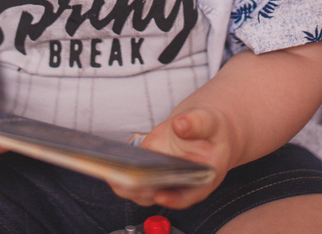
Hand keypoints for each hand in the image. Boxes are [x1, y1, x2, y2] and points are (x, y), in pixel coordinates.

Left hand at [110, 107, 236, 208]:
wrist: (206, 129)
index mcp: (201, 180)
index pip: (186, 196)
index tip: (159, 195)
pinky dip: (120, 170)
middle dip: (140, 190)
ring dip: (124, 183)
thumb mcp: (211, 122)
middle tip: (125, 181)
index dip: (173, 198)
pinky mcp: (148, 164)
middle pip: (157, 194)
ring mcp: (161, 176)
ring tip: (111, 171)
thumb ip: (197, 123)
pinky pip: (132, 173)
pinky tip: (109, 161)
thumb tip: (181, 125)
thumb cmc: (212, 130)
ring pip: (140, 189)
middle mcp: (179, 183)